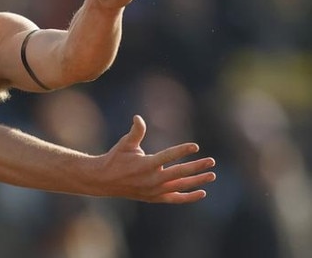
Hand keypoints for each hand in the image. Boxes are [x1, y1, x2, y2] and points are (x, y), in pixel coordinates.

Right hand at [96, 115, 215, 202]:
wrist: (105, 180)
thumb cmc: (116, 158)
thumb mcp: (125, 143)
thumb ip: (136, 131)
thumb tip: (138, 117)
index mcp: (146, 164)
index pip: (168, 156)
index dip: (182, 150)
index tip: (195, 146)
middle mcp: (152, 179)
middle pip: (180, 173)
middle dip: (197, 167)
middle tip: (212, 161)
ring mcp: (155, 190)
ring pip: (181, 186)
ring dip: (197, 181)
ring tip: (211, 175)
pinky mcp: (155, 197)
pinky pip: (176, 198)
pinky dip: (189, 196)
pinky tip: (202, 192)